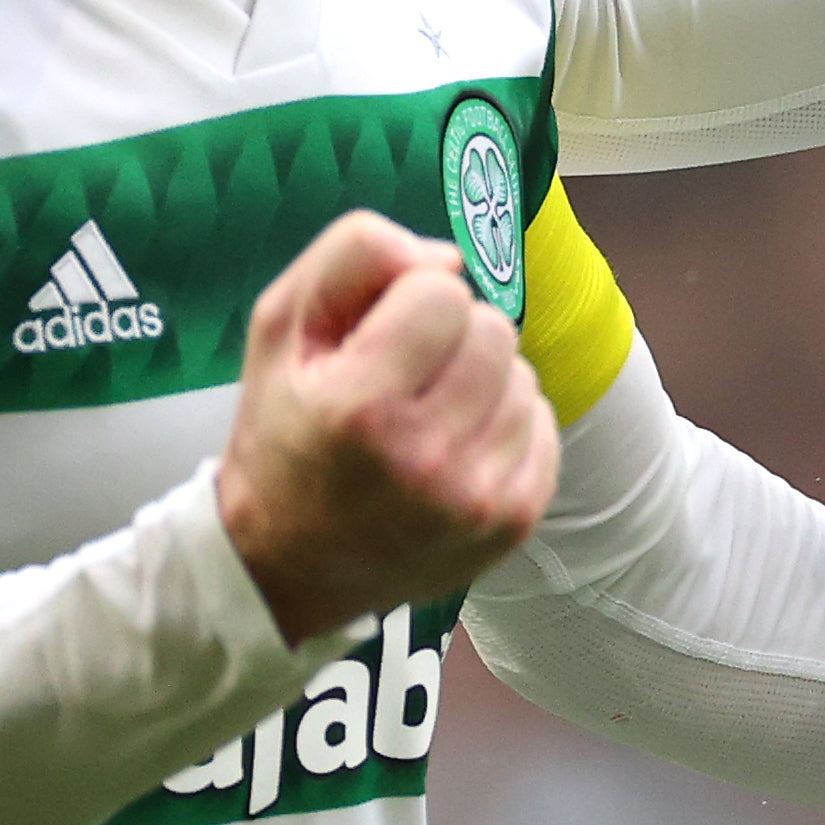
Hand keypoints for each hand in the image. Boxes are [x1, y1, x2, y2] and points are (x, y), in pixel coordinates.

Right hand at [215, 211, 558, 639]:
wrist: (285, 567)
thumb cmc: (282, 433)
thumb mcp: (279, 329)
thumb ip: (354, 257)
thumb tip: (450, 258)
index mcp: (359, 408)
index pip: (442, 293)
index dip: (408, 301)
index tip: (375, 340)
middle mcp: (425, 459)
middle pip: (493, 329)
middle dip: (451, 339)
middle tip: (404, 379)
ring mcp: (478, 498)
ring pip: (524, 376)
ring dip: (482, 383)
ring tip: (426, 417)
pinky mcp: (514, 521)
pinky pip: (544, 425)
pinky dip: (506, 425)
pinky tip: (456, 449)